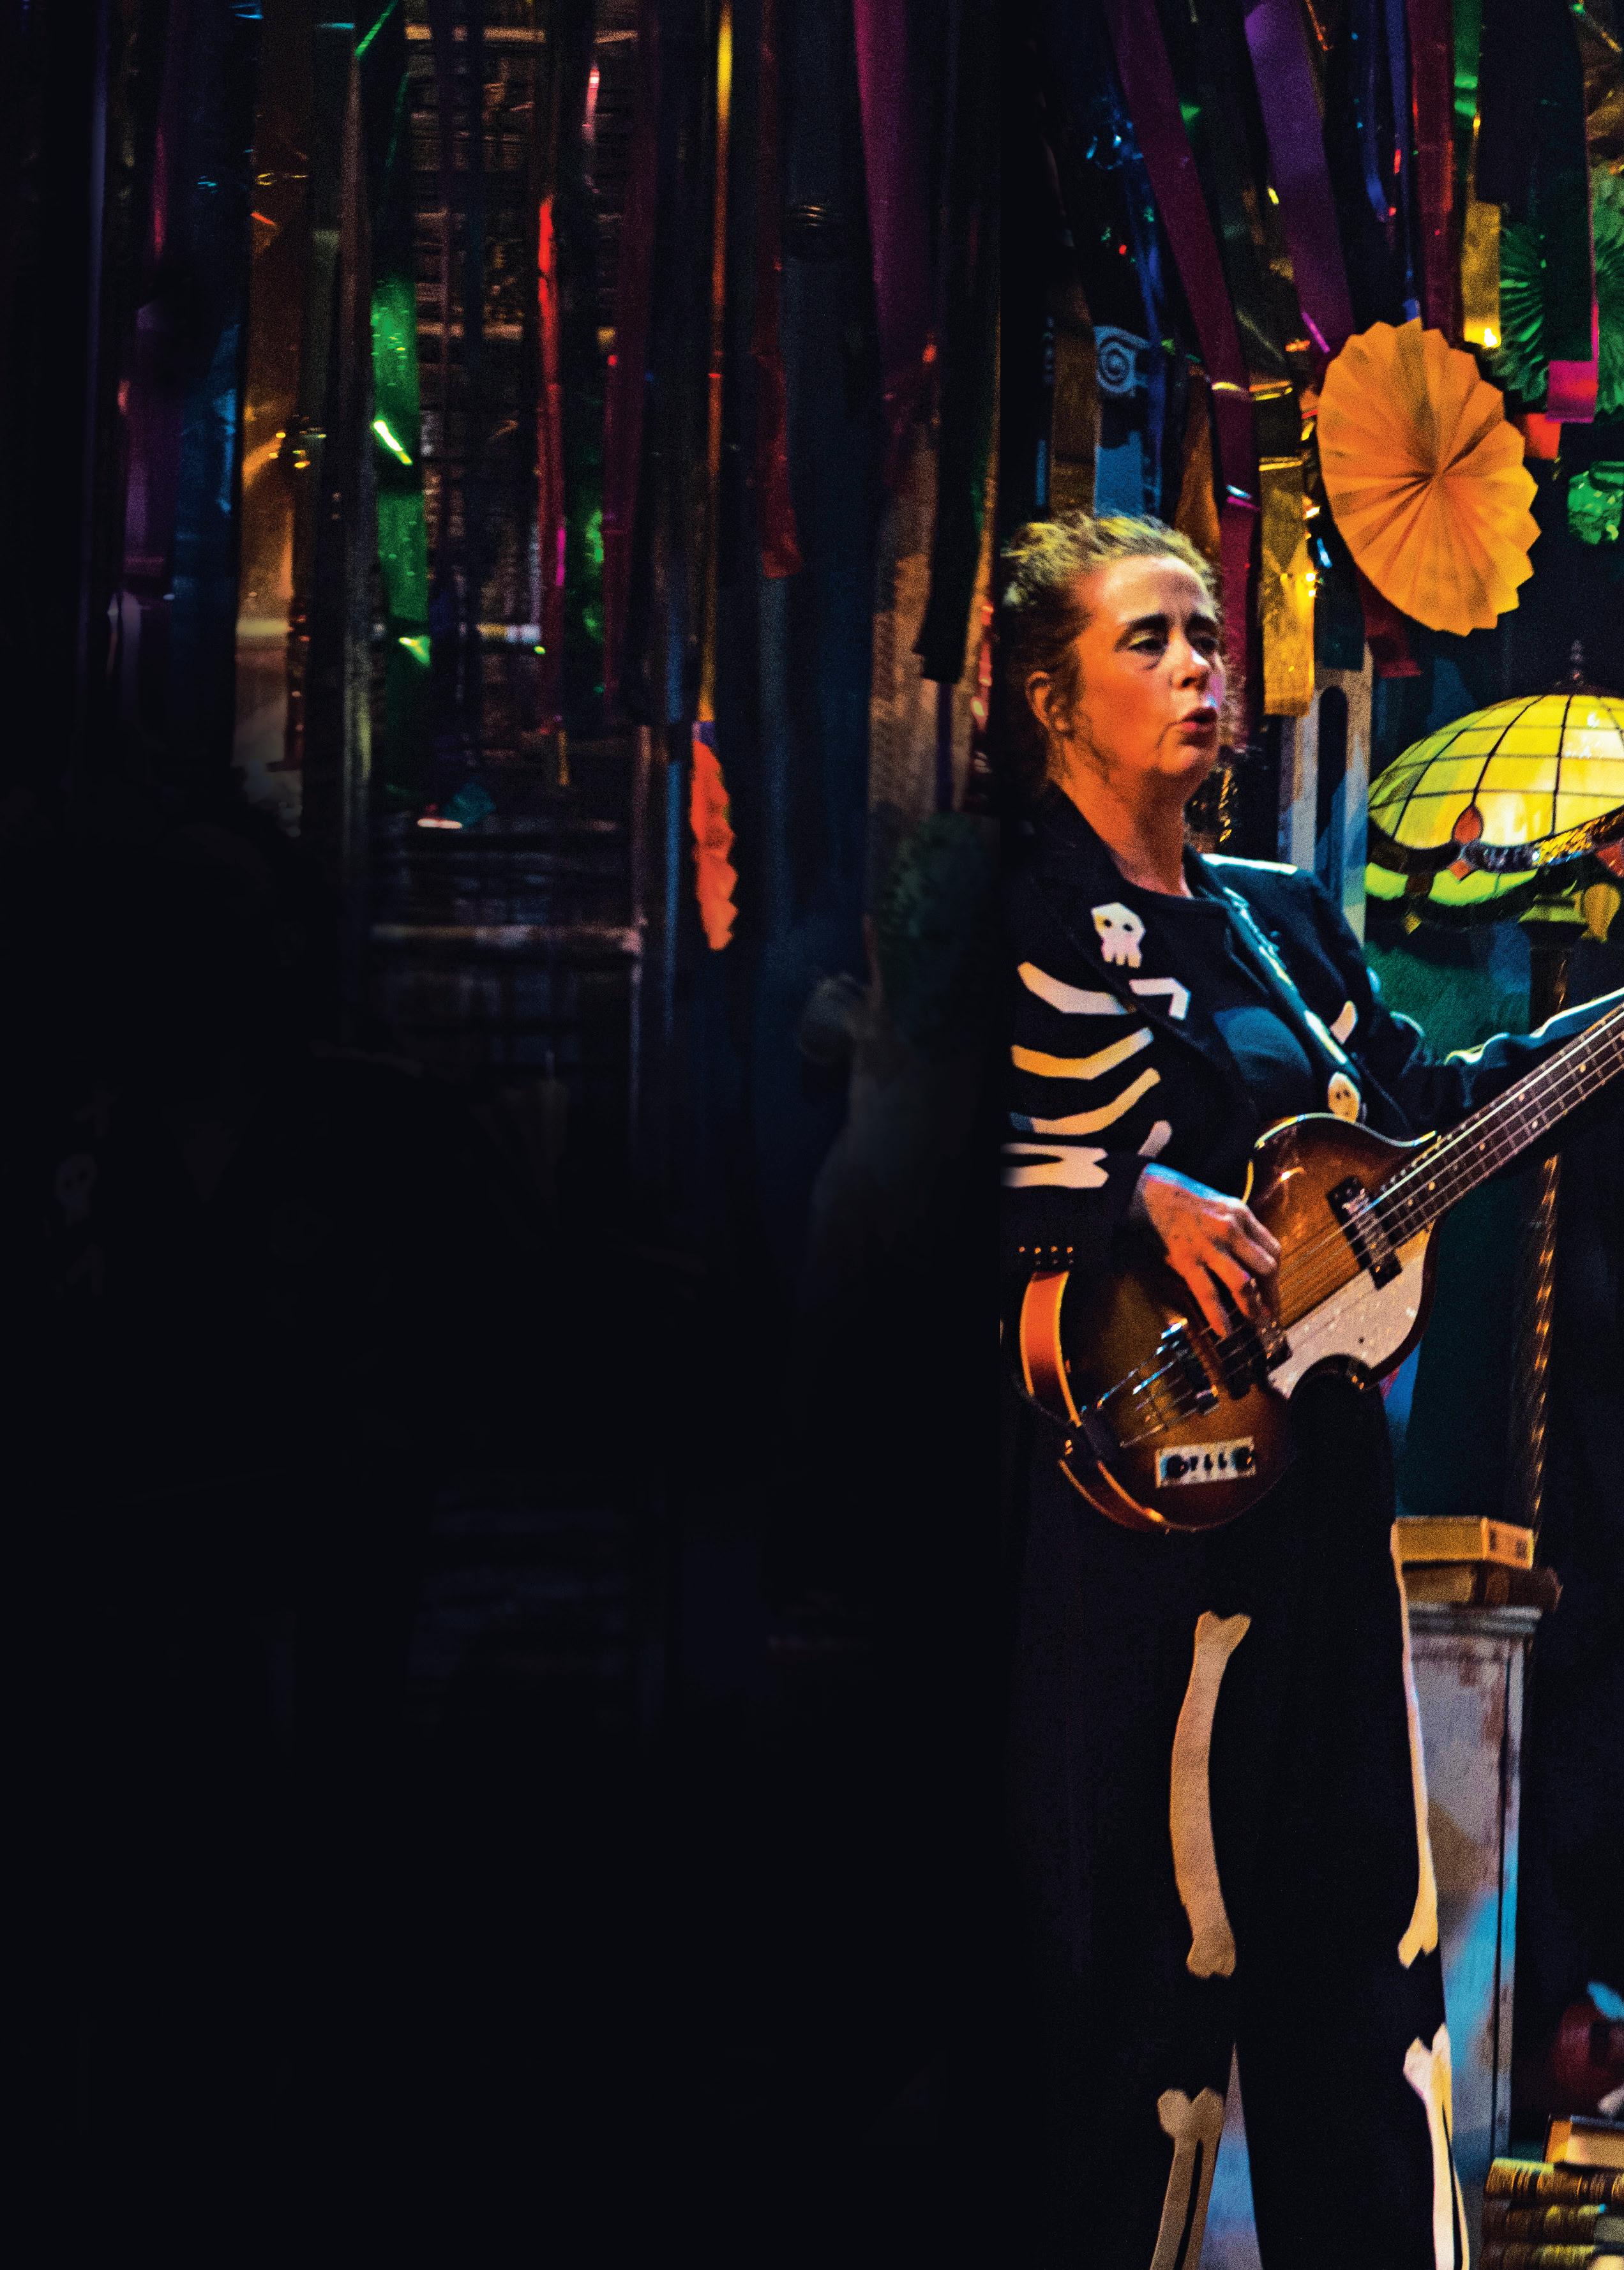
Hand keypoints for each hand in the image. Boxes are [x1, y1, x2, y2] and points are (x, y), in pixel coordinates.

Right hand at [1130, 1165, 1279, 1338]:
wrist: (1148, 1191)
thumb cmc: (1183, 1198)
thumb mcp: (1219, 1204)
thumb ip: (1236, 1227)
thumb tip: (1248, 1257)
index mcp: (1241, 1214)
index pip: (1272, 1249)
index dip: (1276, 1275)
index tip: (1273, 1290)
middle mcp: (1231, 1229)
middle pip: (1266, 1268)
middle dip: (1271, 1294)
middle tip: (1270, 1312)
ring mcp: (1209, 1246)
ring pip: (1243, 1283)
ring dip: (1252, 1306)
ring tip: (1254, 1321)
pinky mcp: (1187, 1260)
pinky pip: (1208, 1292)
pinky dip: (1218, 1315)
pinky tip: (1223, 1330)